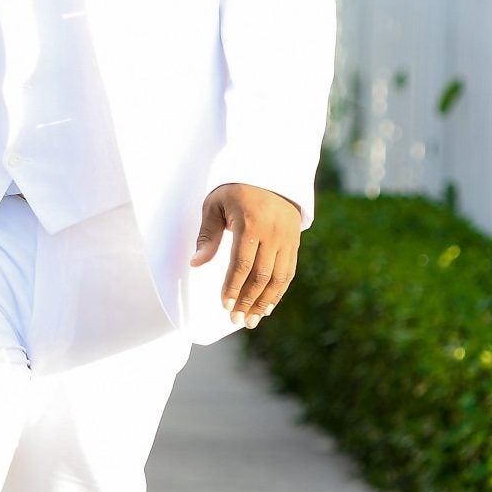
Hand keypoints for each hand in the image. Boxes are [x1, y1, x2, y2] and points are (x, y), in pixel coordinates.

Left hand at [192, 182, 300, 327]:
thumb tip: (196, 264)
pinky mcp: (295, 241)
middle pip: (261, 275)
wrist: (271, 171)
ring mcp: (287, 238)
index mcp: (251, 223)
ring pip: (278, 278)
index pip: (242, 264)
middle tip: (237, 320)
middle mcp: (273, 232)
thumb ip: (208, 235)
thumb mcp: (215, 205)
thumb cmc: (235, 188)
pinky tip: (268, 306)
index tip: (225, 305)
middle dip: (248, 301)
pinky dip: (279, 291)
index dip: (233, 287)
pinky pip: (289, 272)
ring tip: (252, 320)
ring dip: (265, 302)